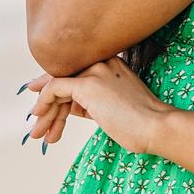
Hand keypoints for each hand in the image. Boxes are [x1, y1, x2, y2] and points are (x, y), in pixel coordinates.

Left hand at [22, 59, 170, 156]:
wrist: (156, 126)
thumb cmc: (139, 123)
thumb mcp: (110, 106)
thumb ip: (88, 101)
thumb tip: (64, 107)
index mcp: (110, 62)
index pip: (74, 70)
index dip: (53, 83)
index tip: (37, 95)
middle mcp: (101, 60)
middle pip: (63, 77)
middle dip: (47, 103)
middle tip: (36, 124)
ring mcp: (94, 70)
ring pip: (56, 85)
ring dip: (44, 111)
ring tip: (37, 133)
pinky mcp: (87, 84)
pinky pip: (54, 88)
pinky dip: (44, 103)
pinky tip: (40, 117)